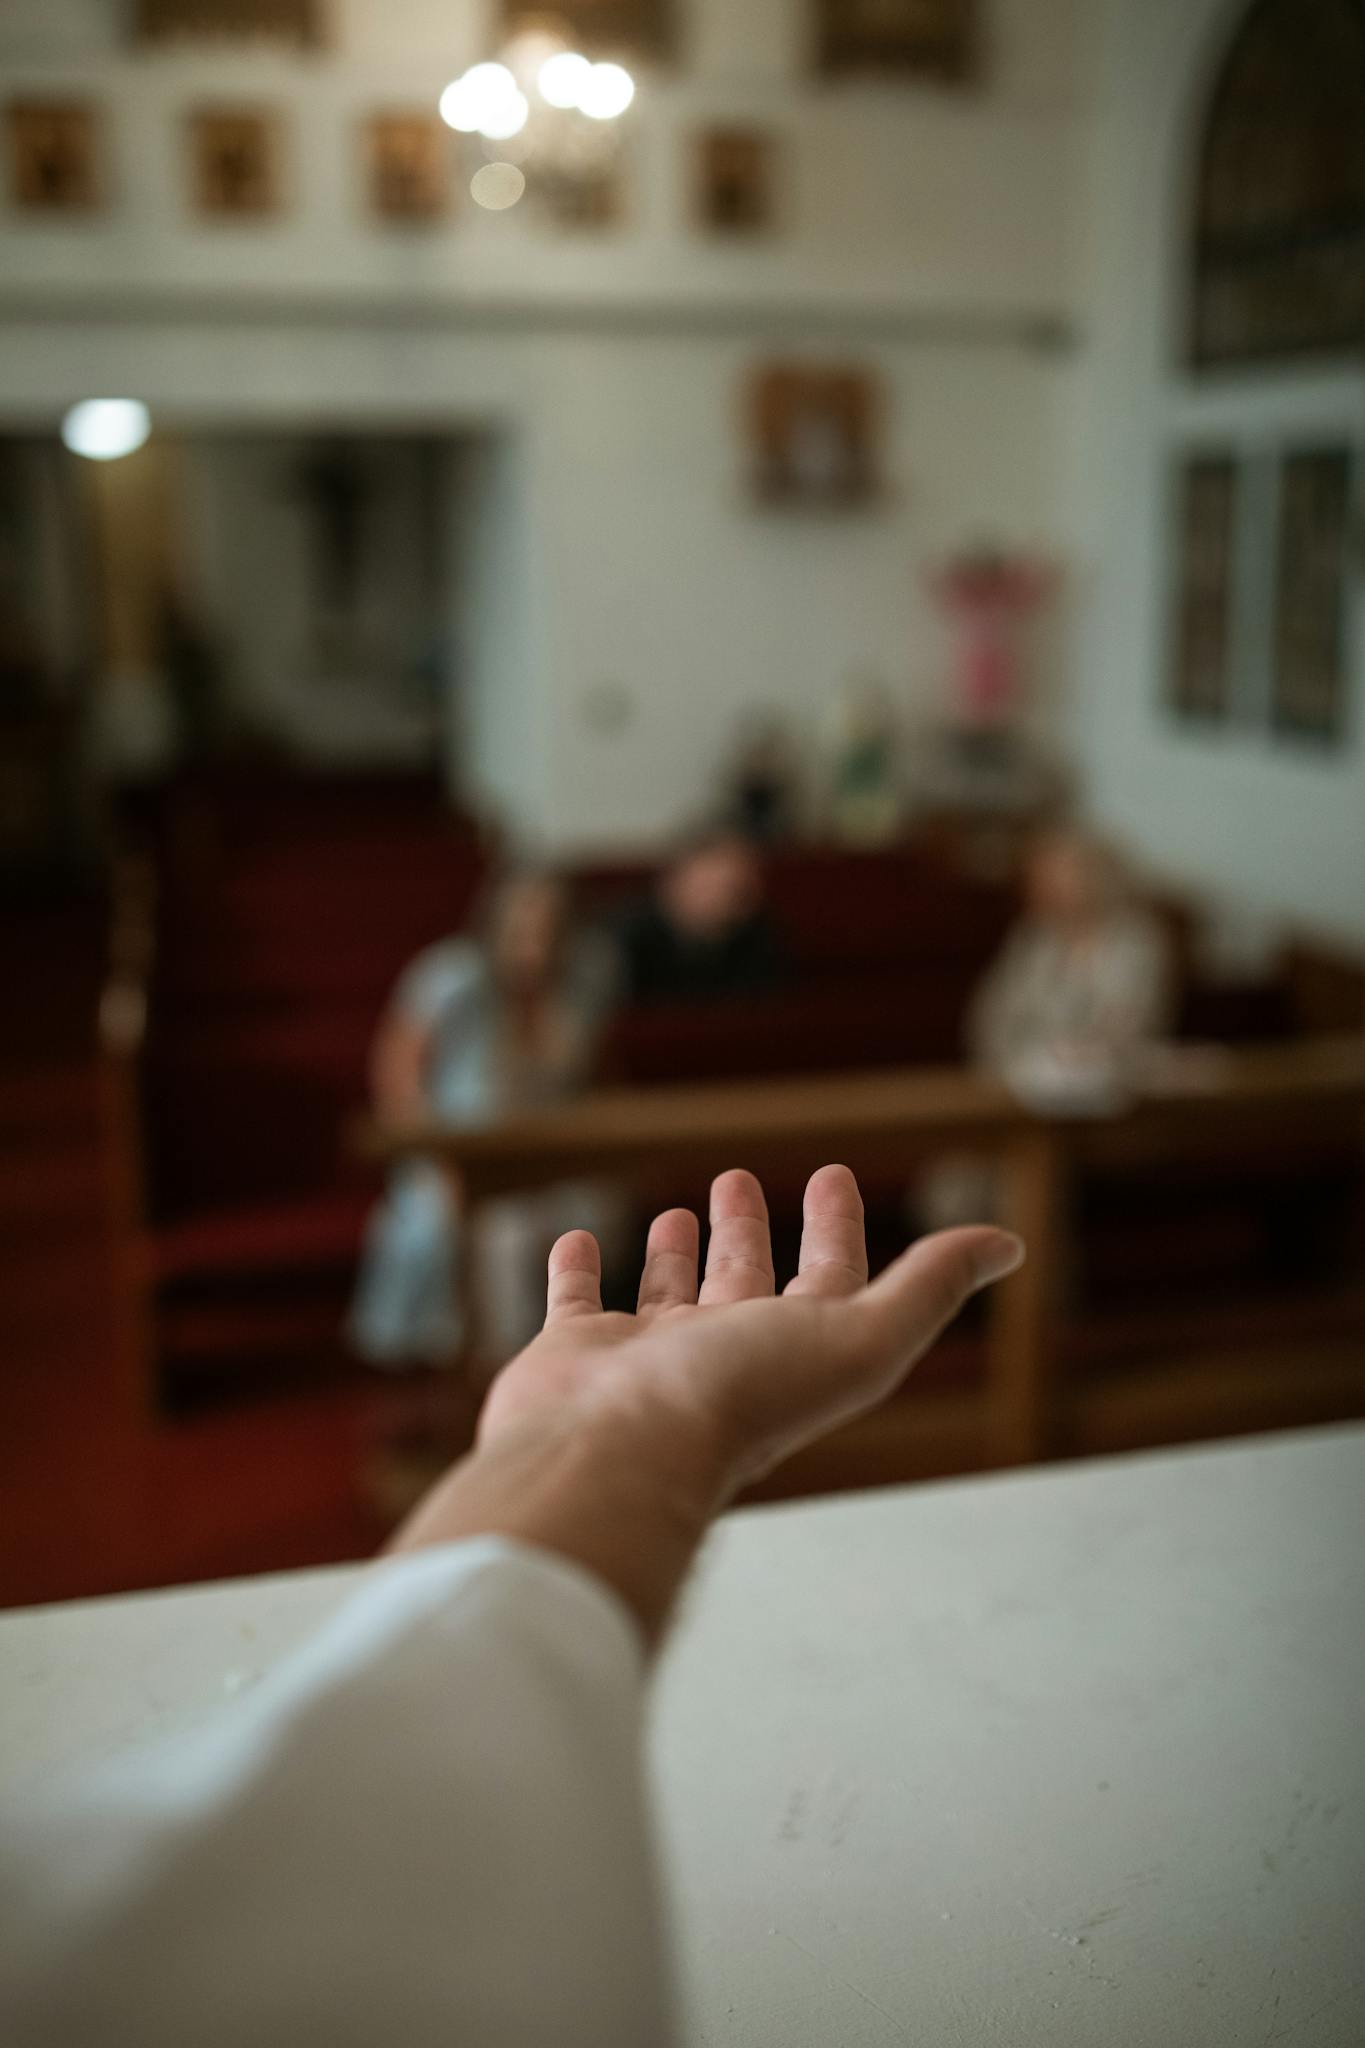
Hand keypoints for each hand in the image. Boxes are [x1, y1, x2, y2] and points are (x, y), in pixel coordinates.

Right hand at [392, 1166, 1022, 1643]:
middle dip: (749, 1233)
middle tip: (739, 1178)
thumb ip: (930, 1288)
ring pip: (667, 1295)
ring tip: (681, 1212)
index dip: (837, 1228)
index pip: (827, 1281)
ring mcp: (644, 1360)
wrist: (616, 1451)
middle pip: (745, 1284)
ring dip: (678, 1254)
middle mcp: (721, 1359)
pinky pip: (575, 1301)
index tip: (832, 1174)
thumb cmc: (737, 1400)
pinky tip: (576, 1239)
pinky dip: (575, 1269)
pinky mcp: (573, 1354)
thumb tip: (1010, 1244)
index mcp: (791, 1354)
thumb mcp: (862, 1336)